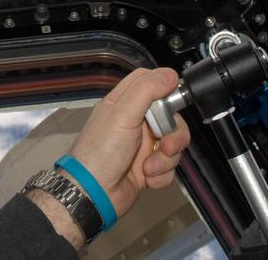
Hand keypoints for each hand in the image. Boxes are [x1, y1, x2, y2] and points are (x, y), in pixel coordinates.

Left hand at [67, 67, 190, 217]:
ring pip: (173, 145)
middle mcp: (133, 123)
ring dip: (165, 160)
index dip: (165, 88)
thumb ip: (146, 91)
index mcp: (123, 104)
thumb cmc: (99, 153)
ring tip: (148, 168)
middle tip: (165, 145)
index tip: (172, 101)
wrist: (94, 194)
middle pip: (170, 118)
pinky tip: (146, 178)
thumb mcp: (122, 114)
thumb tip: (169, 73)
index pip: (149, 83)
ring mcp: (141, 146)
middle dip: (173, 135)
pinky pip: (169, 168)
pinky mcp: (147, 168)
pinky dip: (161, 175)